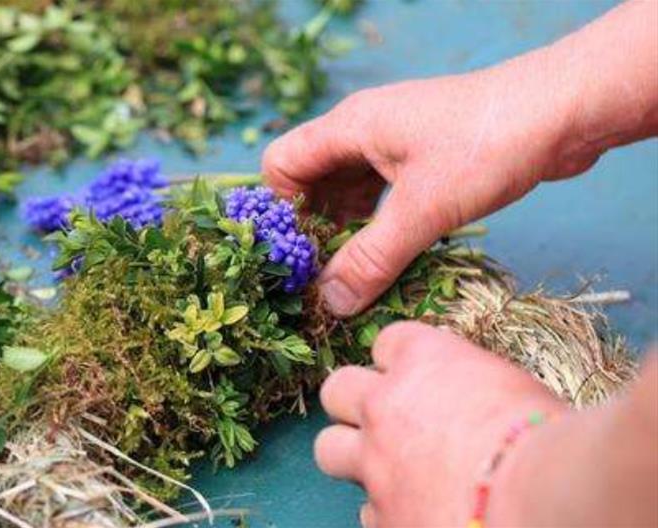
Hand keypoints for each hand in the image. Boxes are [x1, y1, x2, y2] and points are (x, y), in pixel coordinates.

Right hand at [262, 60, 596, 316]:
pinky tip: (389, 254)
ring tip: (354, 274)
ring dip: (347, 229)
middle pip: (312, 180)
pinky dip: (376, 223)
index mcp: (349, 127)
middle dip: (313, 227)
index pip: (282, 163)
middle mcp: (363, 130)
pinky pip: (380, 193)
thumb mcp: (423, 211)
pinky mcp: (422, 158)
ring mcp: (393, 143)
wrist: (561, 113)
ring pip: (348, 189)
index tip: (299, 254)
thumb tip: (330, 302)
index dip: (282, 209)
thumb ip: (372, 259)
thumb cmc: (486, 147)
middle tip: (323, 275)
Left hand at [314, 322, 566, 526]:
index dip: (402, 360)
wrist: (542, 495)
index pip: (388, 342)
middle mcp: (385, 405)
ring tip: (386, 470)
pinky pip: (367, 510)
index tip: (419, 376)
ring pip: (328, 450)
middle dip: (356, 403)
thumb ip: (472, 387)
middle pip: (337, 390)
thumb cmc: (548, 436)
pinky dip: (387, 512)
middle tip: (386, 421)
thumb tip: (476, 402)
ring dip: (352, 456)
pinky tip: (417, 514)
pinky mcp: (382, 517)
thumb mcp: (513, 387)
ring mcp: (374, 462)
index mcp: (423, 360)